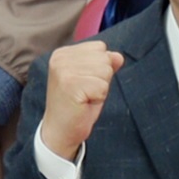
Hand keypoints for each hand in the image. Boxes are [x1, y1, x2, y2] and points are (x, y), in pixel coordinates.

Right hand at [36, 41, 118, 162]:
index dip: (99, 68)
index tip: (84, 83)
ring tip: (85, 97)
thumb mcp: (92, 79)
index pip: (99, 47)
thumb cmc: (77, 105)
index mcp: (63, 53)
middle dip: (101, 78)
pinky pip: (103, 86)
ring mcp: (64, 71)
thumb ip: (103, 64)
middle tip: (85, 92)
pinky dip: (99, 98)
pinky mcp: (71, 85)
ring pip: (105, 71)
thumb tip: (118, 56)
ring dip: (101, 88)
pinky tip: (84, 103)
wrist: (60, 131)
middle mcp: (61, 58)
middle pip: (104, 58)